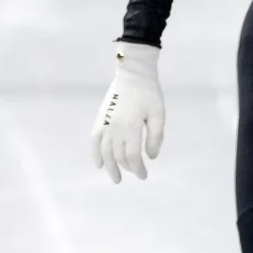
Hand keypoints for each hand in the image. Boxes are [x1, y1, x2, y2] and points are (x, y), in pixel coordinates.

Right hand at [90, 41, 164, 182]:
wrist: (132, 75)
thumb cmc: (150, 94)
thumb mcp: (158, 115)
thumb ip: (155, 137)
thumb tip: (151, 157)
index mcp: (131, 127)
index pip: (132, 156)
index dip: (138, 168)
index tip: (144, 175)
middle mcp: (115, 128)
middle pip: (118, 156)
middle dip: (127, 169)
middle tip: (138, 175)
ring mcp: (105, 123)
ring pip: (104, 151)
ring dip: (109, 166)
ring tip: (116, 178)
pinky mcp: (100, 118)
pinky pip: (94, 139)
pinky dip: (94, 152)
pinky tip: (98, 164)